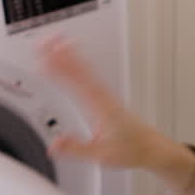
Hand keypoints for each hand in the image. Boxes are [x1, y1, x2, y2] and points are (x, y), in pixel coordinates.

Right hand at [39, 37, 165, 168]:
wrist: (151, 147)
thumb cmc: (130, 149)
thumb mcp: (100, 154)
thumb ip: (75, 148)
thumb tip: (55, 144)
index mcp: (100, 108)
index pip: (75, 84)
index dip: (58, 72)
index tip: (42, 64)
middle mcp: (103, 96)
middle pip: (79, 70)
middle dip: (61, 55)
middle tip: (44, 42)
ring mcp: (106, 94)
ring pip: (85, 68)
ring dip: (70, 54)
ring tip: (55, 40)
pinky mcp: (107, 95)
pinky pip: (91, 74)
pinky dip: (80, 62)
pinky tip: (74, 56)